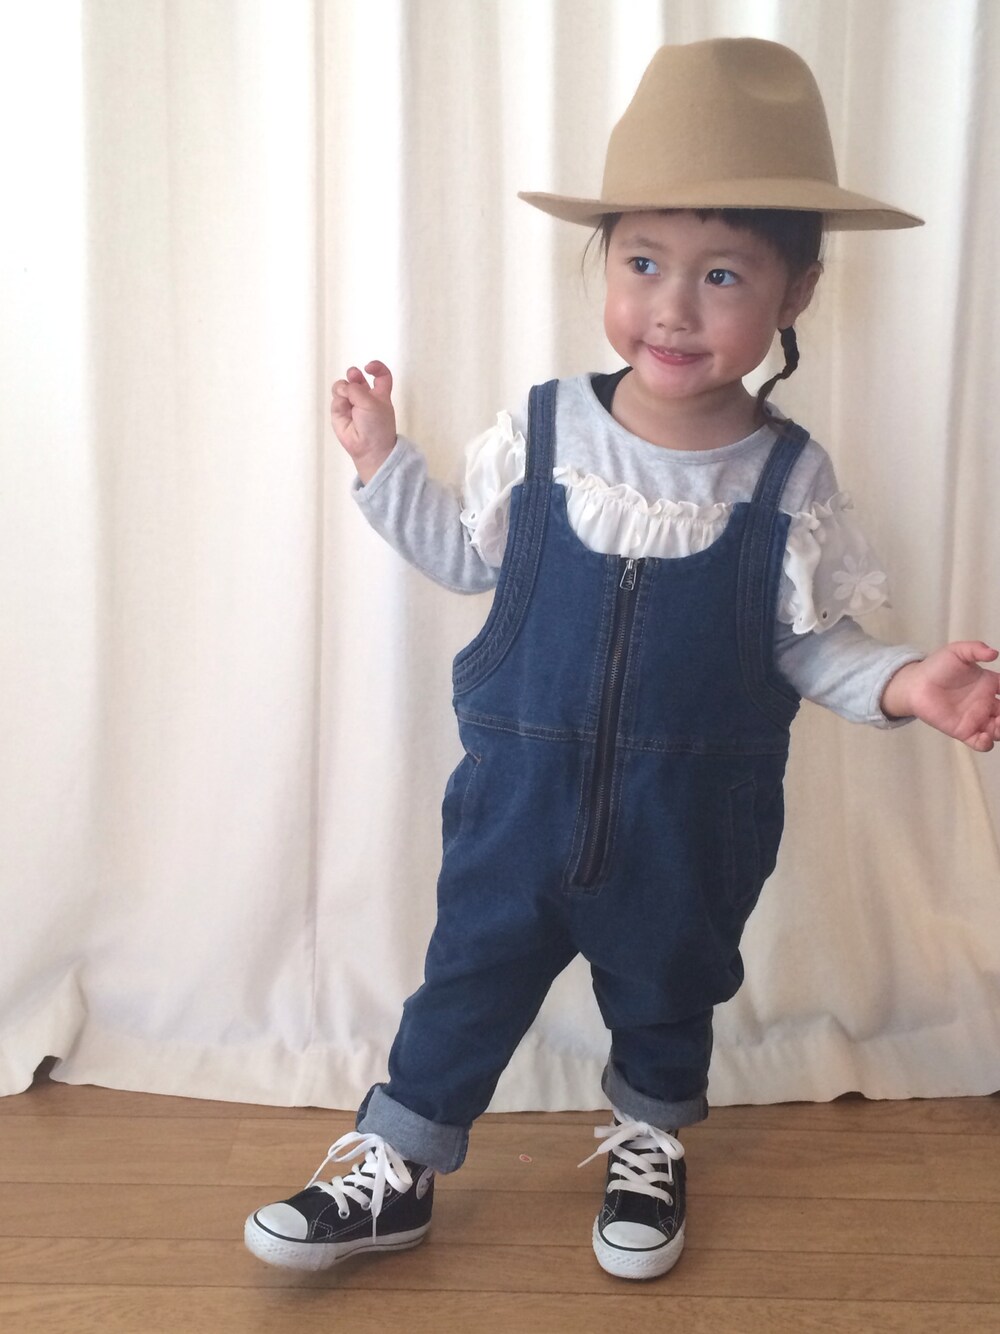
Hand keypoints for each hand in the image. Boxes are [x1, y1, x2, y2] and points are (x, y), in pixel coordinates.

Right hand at [331, 360, 396, 482]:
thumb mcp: (372, 402)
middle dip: (353, 373)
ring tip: (347, 398)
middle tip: (353, 376)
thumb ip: (357, 389)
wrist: (368, 448)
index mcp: (380, 394)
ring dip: (343, 388)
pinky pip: (336, 399)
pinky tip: (344, 411)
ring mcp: (351, 404)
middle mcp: (365, 397)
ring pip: (342, 386)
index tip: (369, 367)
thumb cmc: (377, 426)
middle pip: (356, 378)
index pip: (381, 376)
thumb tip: (344, 387)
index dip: (376, 367)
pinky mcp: (340, 412)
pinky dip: (339, 402)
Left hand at [881, 642, 999, 751]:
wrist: (915, 684)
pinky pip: (980, 743)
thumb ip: (975, 649)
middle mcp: (986, 702)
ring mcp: (976, 718)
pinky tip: (986, 736)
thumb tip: (994, 653)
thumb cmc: (937, 667)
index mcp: (989, 683)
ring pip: (999, 730)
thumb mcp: (957, 652)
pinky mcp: (963, 731)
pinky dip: (987, 743)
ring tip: (997, 724)